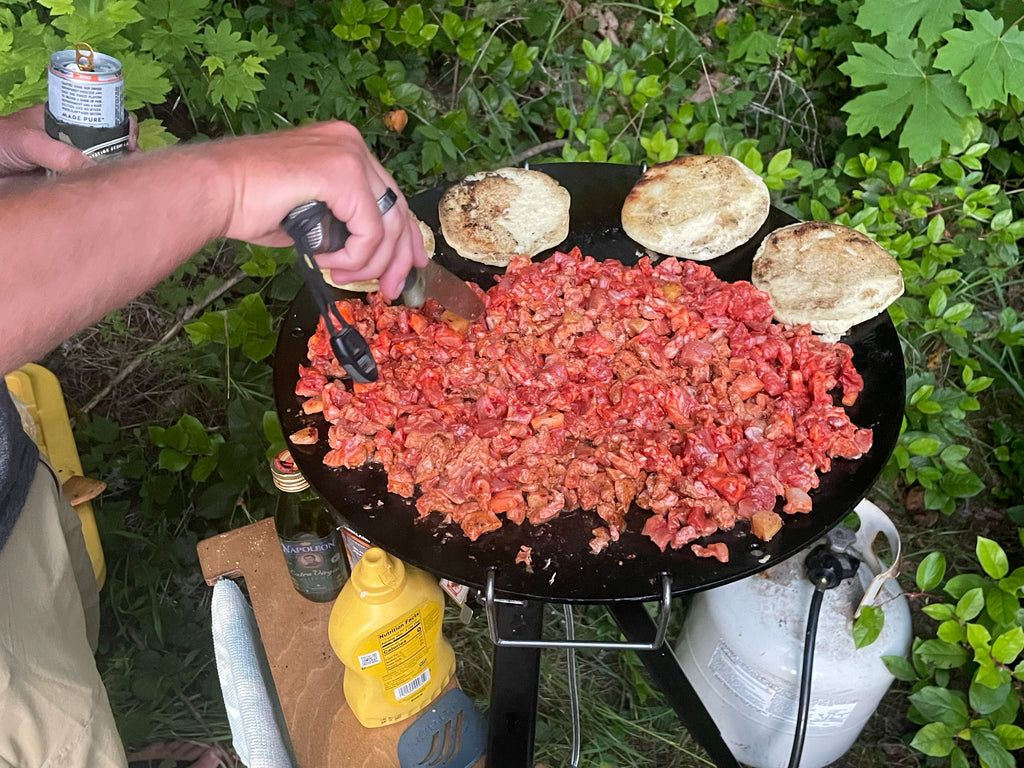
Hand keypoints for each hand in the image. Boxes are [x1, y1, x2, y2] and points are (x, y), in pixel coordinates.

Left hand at [0, 104, 139, 179]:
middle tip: (134, 160)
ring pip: (102, 167)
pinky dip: (101, 192)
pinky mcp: (66, 187)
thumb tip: (93, 165)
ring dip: (116, 173)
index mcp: (65, 120)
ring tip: (127, 179)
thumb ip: (58, 152)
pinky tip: (111, 195)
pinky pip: (88, 188)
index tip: (130, 138)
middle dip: (126, 151)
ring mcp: (70, 164)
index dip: (121, 126)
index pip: (102, 118)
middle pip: (109, 144)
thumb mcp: (27, 140)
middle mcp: (72, 142)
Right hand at [214, 121, 428, 299]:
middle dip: (398, 257)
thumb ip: (344, 223)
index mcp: (345, 148)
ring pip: (386, 225)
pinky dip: (354, 255)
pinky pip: (368, 229)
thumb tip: (369, 253)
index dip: (405, 237)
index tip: (410, 267)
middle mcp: (351, 144)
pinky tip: (328, 262)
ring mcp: (348, 154)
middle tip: (393, 289)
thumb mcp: (313, 214)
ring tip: (339, 274)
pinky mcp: (341, 172)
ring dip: (367, 262)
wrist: (214, 189)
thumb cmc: (250, 202)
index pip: (390, 197)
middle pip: (397, 210)